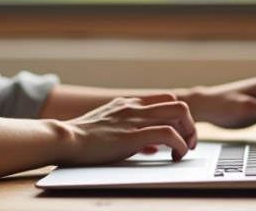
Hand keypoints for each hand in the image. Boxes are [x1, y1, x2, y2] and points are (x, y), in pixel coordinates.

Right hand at [56, 93, 197, 165]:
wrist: (65, 139)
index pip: (165, 100)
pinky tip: (176, 156)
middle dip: (189, 125)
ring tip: (183, 151)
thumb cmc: (82, 140)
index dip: (177, 117)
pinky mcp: (133, 135)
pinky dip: (180, 145)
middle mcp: (134, 107)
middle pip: (178, 104)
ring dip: (189, 134)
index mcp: (127, 103)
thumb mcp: (109, 128)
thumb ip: (131, 132)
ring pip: (179, 114)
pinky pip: (169, 134)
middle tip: (187, 143)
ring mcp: (135, 119)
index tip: (178, 135)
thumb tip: (151, 146)